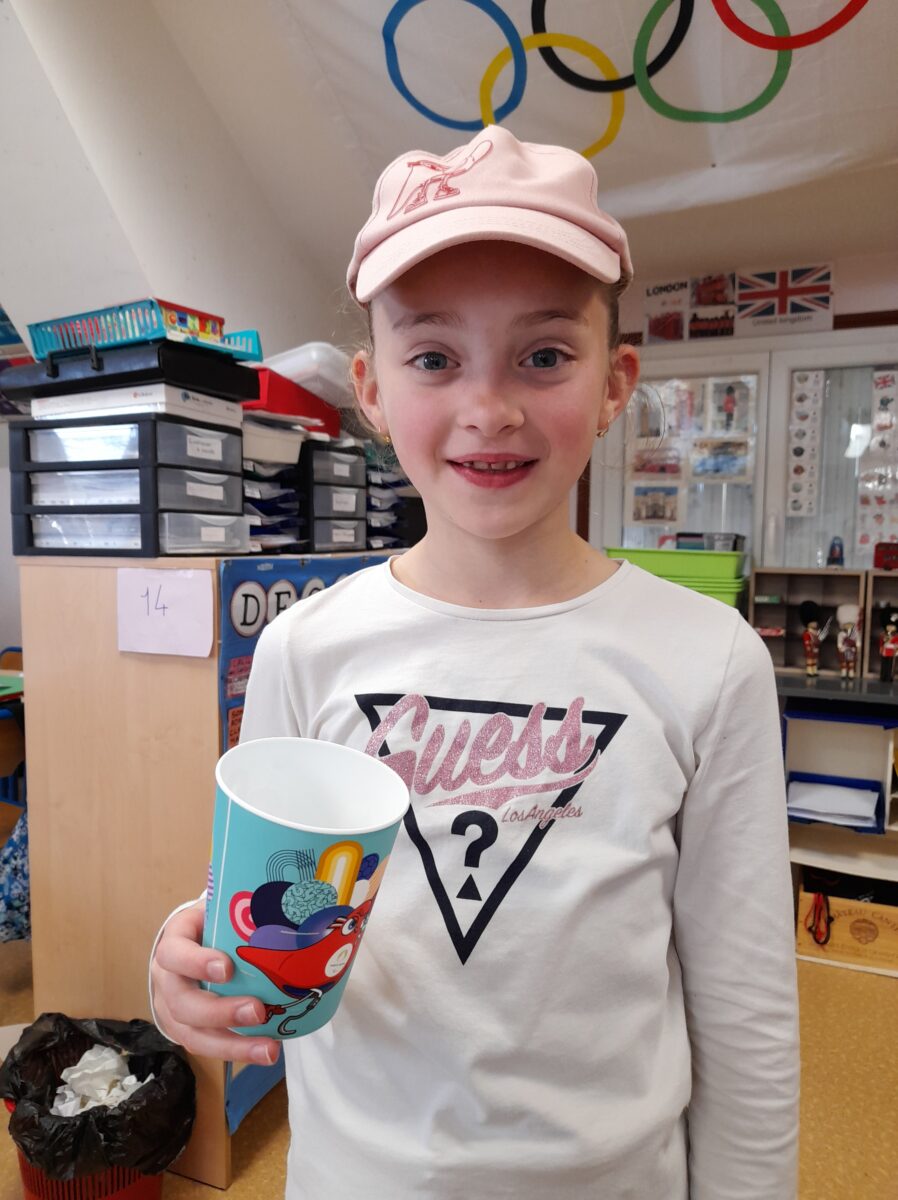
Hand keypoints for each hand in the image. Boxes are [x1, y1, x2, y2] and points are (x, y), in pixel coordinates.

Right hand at [151, 903, 280, 1065]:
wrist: (192, 942)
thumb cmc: (213, 922)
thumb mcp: (220, 907)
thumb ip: (244, 903)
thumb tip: (296, 894)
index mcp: (174, 941)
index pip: (173, 953)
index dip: (196, 963)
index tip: (226, 968)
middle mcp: (167, 978)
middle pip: (182, 1002)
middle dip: (221, 1012)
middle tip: (258, 1011)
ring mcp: (172, 1008)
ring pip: (193, 1034)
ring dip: (233, 1045)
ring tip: (269, 1049)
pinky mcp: (187, 1030)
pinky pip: (207, 1046)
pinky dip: (238, 1051)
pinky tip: (266, 1051)